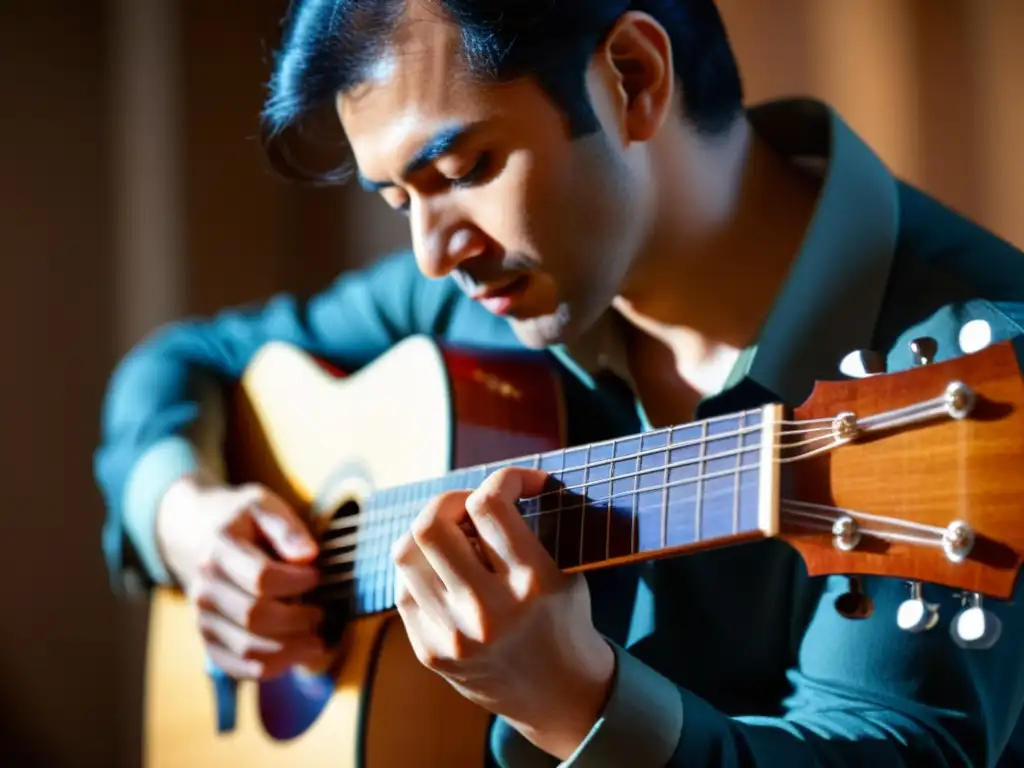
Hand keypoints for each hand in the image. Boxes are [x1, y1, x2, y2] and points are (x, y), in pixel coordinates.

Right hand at [157, 476, 324, 679]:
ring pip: (247, 648)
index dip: (296, 582)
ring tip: (317, 640)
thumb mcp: (265, 506)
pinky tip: (296, 655)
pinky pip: (237, 667)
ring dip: (289, 649)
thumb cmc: (245, 521)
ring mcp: (203, 618)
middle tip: (321, 613)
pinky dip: (270, 667)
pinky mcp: (208, 640)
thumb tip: (309, 555)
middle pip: (254, 616)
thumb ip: (287, 528)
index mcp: (218, 551)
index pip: (261, 578)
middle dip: (297, 619)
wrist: (204, 535)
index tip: (317, 577)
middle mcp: (204, 589)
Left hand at [391, 467, 614, 759]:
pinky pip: (405, 589)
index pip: (490, 506)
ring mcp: (454, 636)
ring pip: (406, 553)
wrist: (557, 695)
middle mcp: (488, 612)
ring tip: (455, 539)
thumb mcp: (564, 570)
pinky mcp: (430, 652)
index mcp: (532, 584)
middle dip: (450, 501)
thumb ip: (528, 528)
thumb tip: (494, 482)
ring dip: (430, 534)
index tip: (519, 484)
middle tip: (471, 508)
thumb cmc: (562, 620)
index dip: (504, 479)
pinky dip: (423, 571)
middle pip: (432, 525)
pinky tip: (447, 575)